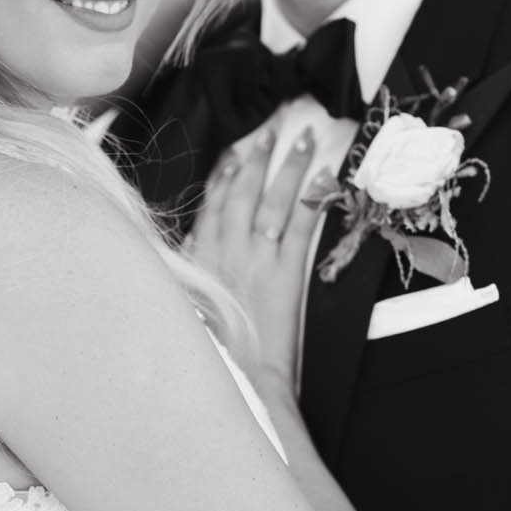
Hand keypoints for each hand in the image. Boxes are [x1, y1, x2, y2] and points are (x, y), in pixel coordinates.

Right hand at [186, 126, 332, 387]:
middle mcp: (226, 251)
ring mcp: (256, 259)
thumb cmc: (213, 353)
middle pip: (241, 193)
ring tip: (304, 139)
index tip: (233, 156)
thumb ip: (189, 274)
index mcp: (199, 258)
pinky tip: (324, 177)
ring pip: (272, 200)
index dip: (223, 178)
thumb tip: (193, 249)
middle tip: (270, 131)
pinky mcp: (285, 272)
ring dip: (288, 166)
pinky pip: (300, 226)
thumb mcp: (187, 306)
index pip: (211, 207)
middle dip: (255, 160)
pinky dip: (312, 198)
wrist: (239, 379)